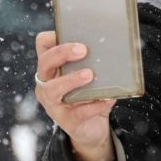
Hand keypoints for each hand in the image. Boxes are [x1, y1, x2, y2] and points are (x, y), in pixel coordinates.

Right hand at [34, 31, 115, 160]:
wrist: (92, 128)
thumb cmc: (91, 93)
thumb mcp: (92, 73)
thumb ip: (96, 59)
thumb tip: (116, 41)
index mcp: (53, 67)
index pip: (43, 45)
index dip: (52, 37)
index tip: (69, 32)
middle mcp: (47, 83)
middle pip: (45, 63)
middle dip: (62, 53)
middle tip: (83, 50)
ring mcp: (53, 103)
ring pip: (52, 89)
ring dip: (71, 80)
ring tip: (89, 75)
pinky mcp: (66, 120)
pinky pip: (77, 112)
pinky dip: (94, 105)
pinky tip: (108, 99)